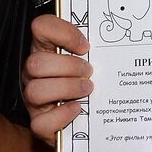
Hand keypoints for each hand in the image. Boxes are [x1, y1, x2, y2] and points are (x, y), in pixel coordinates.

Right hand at [22, 14, 91, 145]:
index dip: (63, 33)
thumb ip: (94, 47)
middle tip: (89, 72)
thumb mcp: (89, 59)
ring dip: (67, 89)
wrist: (85, 121)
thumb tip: (117, 41)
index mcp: (45, 50)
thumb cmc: (86, 81)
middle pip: (35, 63)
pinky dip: (62, 116)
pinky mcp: (40, 124)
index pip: (41, 27)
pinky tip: (77, 109)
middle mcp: (34, 73)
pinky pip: (41, 123)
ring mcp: (34, 100)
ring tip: (87, 90)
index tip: (85, 46)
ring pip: (35, 91)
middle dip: (68, 67)